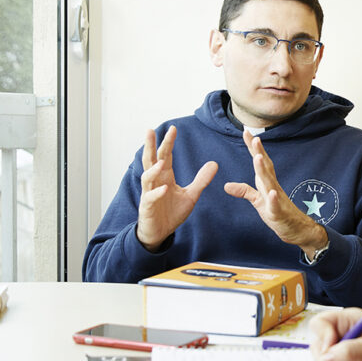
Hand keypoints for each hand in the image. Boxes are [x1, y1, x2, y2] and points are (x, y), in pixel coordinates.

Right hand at [137, 126, 218, 251]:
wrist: (160, 232)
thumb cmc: (171, 212)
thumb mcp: (191, 195)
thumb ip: (201, 180)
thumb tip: (214, 163)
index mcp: (165, 176)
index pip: (165, 155)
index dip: (168, 142)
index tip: (173, 128)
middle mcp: (155, 182)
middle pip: (151, 160)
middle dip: (150, 146)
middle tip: (150, 131)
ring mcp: (149, 194)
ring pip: (147, 177)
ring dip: (154, 169)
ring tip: (162, 162)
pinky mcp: (148, 207)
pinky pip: (151, 198)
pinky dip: (157, 193)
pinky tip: (164, 188)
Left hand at [223, 131, 327, 257]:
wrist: (297, 229)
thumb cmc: (278, 213)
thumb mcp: (257, 201)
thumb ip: (244, 191)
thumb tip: (226, 185)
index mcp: (267, 182)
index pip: (259, 161)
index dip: (253, 147)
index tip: (246, 131)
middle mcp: (273, 187)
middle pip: (266, 167)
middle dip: (259, 152)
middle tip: (254, 137)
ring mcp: (277, 199)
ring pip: (269, 183)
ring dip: (264, 170)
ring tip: (258, 158)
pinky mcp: (279, 213)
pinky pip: (275, 206)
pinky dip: (273, 199)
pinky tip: (271, 192)